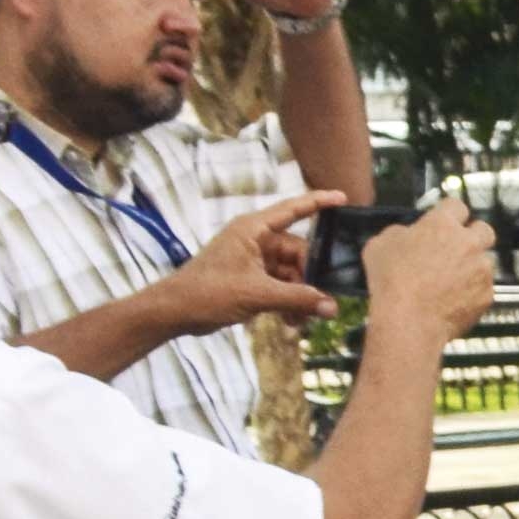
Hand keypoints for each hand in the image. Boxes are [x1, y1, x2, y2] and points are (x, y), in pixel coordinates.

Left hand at [176, 192, 337, 335]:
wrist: (176, 311)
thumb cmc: (209, 292)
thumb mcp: (258, 294)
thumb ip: (298, 299)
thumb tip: (332, 307)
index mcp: (253, 229)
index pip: (292, 210)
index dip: (318, 202)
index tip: (343, 198)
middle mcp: (255, 240)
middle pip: (297, 252)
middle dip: (310, 278)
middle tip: (322, 302)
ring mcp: (253, 259)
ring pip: (291, 273)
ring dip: (299, 295)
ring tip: (302, 319)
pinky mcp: (251, 278)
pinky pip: (280, 285)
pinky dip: (288, 301)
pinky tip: (291, 321)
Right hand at [354, 198, 497, 354]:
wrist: (409, 322)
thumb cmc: (392, 283)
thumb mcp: (380, 245)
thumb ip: (400, 232)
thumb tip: (407, 234)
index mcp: (442, 224)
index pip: (456, 205)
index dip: (450, 213)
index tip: (445, 221)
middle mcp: (468, 243)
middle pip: (484, 229)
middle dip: (473, 236)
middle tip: (458, 247)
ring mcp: (481, 270)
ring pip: (485, 261)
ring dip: (472, 266)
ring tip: (450, 280)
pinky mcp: (487, 295)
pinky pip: (483, 288)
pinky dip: (472, 292)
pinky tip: (453, 299)